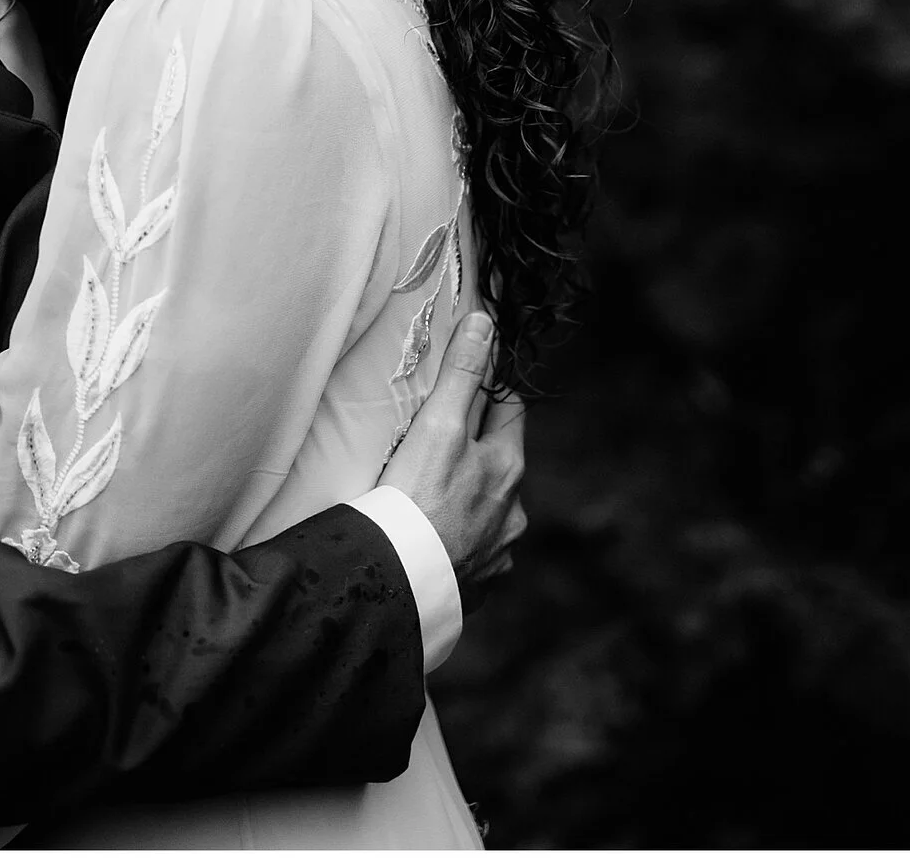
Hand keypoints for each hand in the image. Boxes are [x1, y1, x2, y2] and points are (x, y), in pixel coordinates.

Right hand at [378, 312, 528, 593]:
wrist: (396, 582)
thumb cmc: (415, 499)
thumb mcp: (437, 425)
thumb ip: (461, 375)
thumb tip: (485, 324)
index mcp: (507, 467)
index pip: (510, 410)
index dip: (489, 394)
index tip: (465, 390)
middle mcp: (513, 510)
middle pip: (501, 463)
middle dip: (479, 450)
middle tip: (442, 442)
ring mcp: (498, 551)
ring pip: (490, 511)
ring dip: (471, 500)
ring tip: (433, 497)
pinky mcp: (478, 584)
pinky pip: (474, 554)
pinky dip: (460, 543)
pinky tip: (434, 542)